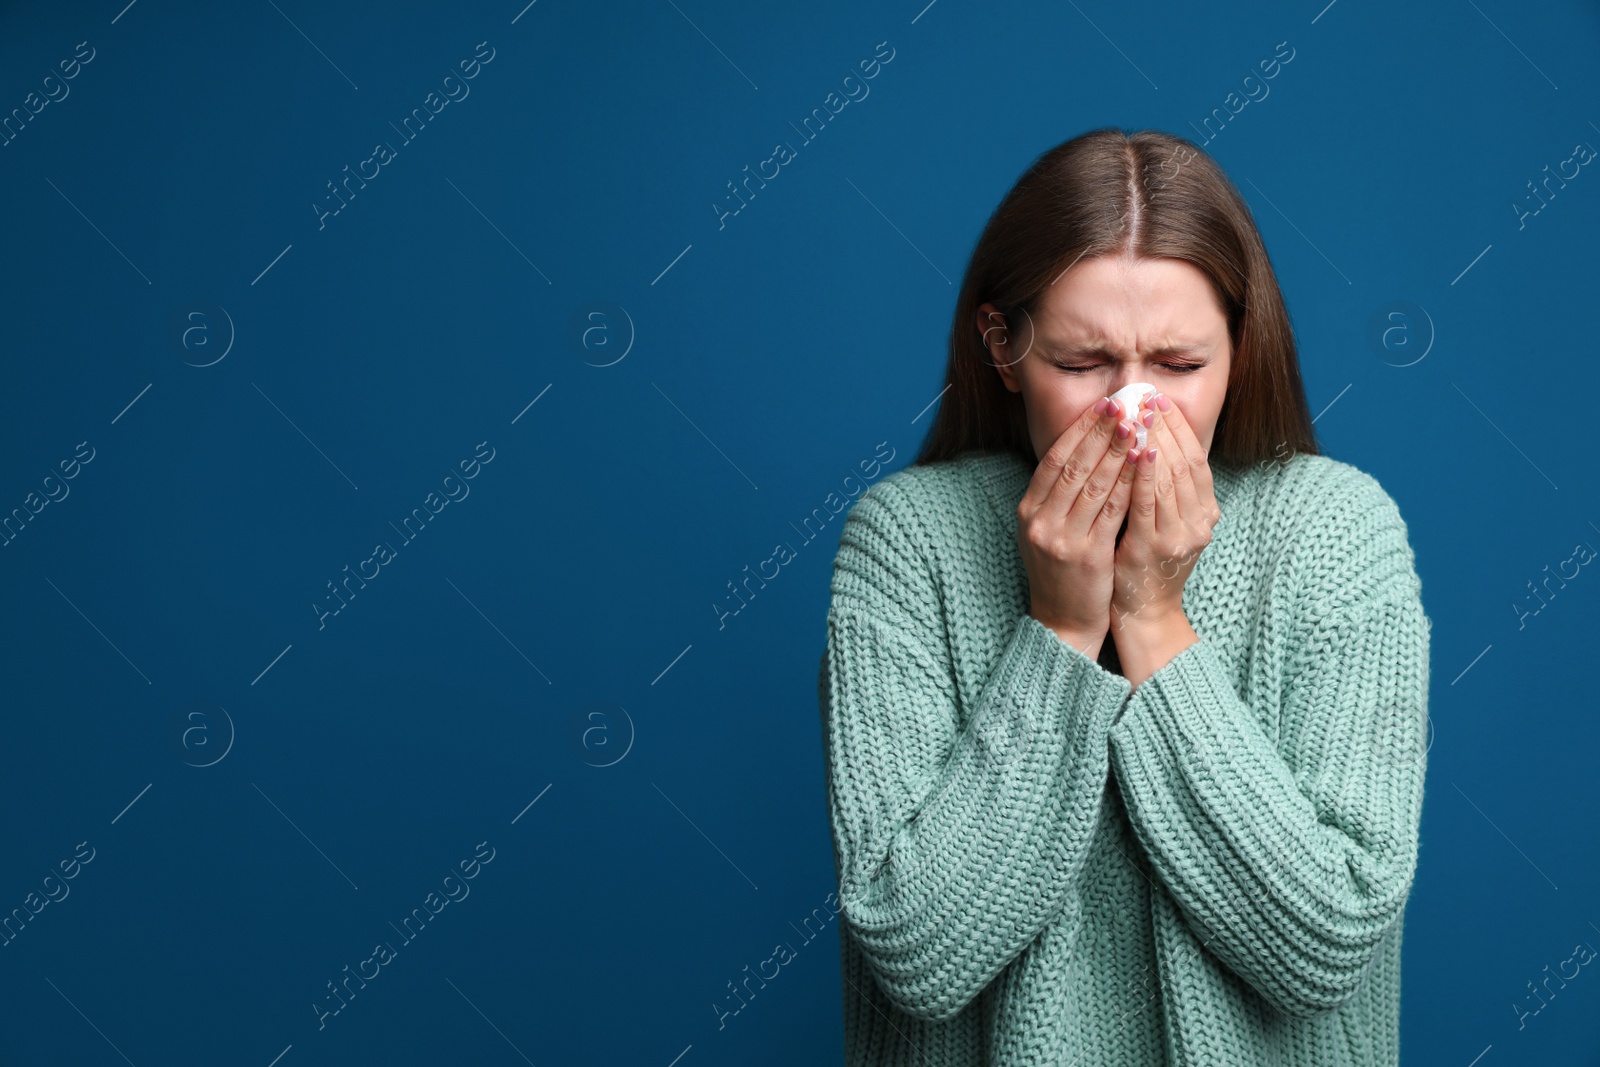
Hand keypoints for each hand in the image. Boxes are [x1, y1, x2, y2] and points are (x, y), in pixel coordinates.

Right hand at [1017, 396, 1139, 650]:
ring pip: (1095, 484)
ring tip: (1138, 424)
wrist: (1063, 623)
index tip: (1103, 405)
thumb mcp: (1045, 530)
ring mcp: (1062, 539)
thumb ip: (1057, 495)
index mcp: (1028, 511)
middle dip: (1101, 431)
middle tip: (1125, 404)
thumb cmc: (1062, 572)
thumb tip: (1084, 448)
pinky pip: (1113, 510)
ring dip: (1119, 450)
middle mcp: (1040, 522)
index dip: (1080, 429)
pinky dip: (1129, 482)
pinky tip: (1144, 462)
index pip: (1055, 460)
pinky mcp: (1087, 556)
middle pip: (1075, 466)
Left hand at [1111, 391, 1221, 629]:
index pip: (1196, 458)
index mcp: (1205, 512)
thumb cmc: (1148, 563)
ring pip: (1169, 477)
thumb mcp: (1165, 522)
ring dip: (1152, 441)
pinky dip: (1143, 473)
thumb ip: (1164, 488)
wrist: (1145, 613)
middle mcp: (1199, 521)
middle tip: (1144, 396)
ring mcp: (1179, 535)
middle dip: (1163, 426)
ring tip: (1137, 413)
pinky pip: (1149, 503)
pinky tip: (1135, 450)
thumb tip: (1152, 440)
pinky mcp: (1154, 547)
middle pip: (1184, 462)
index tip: (1159, 399)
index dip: (1179, 427)